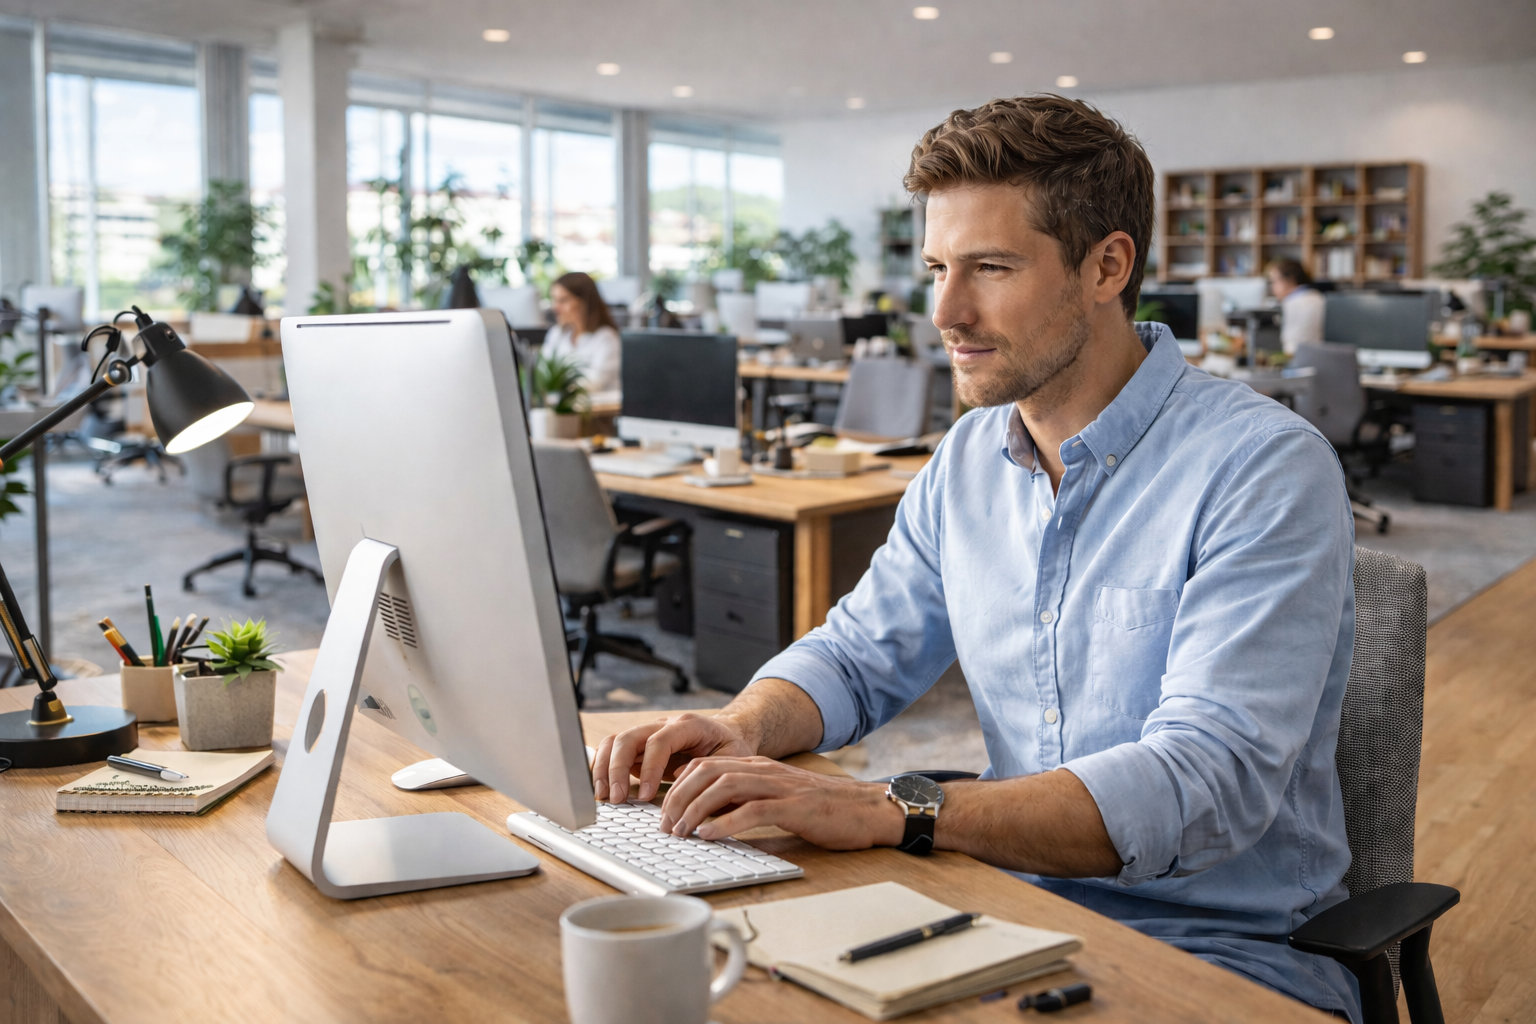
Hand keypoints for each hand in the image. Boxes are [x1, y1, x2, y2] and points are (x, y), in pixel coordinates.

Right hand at [591, 712, 754, 802]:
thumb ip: (710, 770)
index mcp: (687, 725)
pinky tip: (602, 790)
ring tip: (604, 796)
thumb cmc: (730, 748)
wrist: (726, 734)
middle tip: (618, 799)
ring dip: (604, 769)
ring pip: (614, 742)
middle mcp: (662, 725)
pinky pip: (612, 752)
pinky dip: (602, 768)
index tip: (647, 795)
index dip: (650, 768)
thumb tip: (684, 789)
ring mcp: (647, 735)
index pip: (659, 741)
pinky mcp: (638, 748)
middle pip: (628, 738)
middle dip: (617, 769)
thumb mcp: (732, 758)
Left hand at [658, 756, 905, 850]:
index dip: (678, 786)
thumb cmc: (824, 810)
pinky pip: (752, 809)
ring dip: (695, 810)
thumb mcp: (778, 801)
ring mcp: (780, 786)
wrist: (868, 810)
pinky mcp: (795, 807)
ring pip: (723, 786)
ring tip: (681, 832)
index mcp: (758, 767)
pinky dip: (726, 822)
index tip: (664, 811)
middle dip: (678, 798)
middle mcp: (764, 770)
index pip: (705, 765)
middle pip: (706, 772)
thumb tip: (709, 823)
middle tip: (664, 826)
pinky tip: (710, 836)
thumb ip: (746, 803)